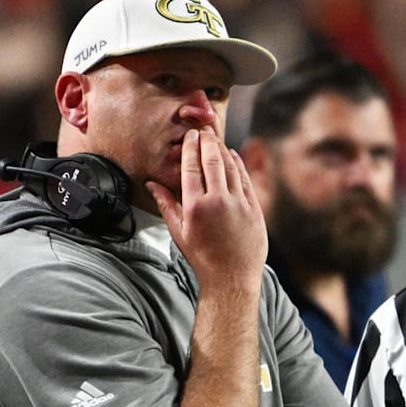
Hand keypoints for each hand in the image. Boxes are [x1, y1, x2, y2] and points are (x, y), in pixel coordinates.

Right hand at [146, 129, 267, 292]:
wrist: (232, 277)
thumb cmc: (202, 256)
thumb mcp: (178, 232)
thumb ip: (166, 204)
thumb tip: (151, 183)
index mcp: (195, 207)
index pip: (191, 167)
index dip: (191, 148)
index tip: (190, 136)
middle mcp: (218, 201)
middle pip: (212, 161)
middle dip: (207, 141)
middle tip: (204, 129)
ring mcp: (239, 203)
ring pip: (230, 167)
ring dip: (222, 149)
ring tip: (216, 138)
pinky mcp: (254, 207)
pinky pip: (245, 178)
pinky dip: (238, 164)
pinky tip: (232, 155)